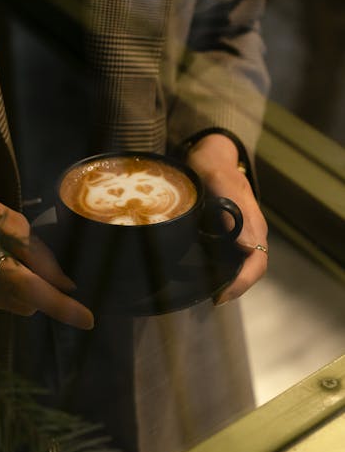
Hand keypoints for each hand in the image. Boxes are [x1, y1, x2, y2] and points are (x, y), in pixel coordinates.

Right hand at [0, 185, 93, 329]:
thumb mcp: (6, 219)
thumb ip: (36, 253)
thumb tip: (64, 283)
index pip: (34, 290)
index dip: (62, 306)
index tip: (89, 320)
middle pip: (28, 300)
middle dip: (38, 285)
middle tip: (25, 254)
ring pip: (14, 303)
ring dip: (20, 286)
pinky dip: (3, 287)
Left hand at [186, 134, 268, 304]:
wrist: (208, 152)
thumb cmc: (212, 164)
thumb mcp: (217, 178)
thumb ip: (232, 207)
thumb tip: (247, 246)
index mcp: (252, 223)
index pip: (256, 263)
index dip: (242, 283)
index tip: (220, 296)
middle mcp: (248, 232)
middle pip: (248, 269)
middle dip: (232, 287)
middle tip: (207, 299)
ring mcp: (237, 233)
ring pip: (236, 265)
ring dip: (223, 280)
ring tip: (200, 290)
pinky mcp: (224, 231)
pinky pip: (224, 256)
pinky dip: (214, 268)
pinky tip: (195, 272)